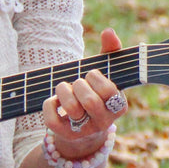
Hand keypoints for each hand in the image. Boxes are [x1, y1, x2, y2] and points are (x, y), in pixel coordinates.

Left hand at [42, 29, 126, 156]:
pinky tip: (54, 101)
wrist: (85, 128)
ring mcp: (85, 131)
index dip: (96, 78)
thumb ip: (110, 52)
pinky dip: (49, 104)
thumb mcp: (105, 74)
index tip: (91, 75)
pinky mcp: (66, 135)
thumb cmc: (96, 93)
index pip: (109, 90)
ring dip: (63, 91)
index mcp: (119, 107)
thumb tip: (108, 31)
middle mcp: (104, 122)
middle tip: (77, 83)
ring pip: (71, 109)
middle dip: (78, 85)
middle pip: (90, 101)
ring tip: (64, 88)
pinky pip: (52, 119)